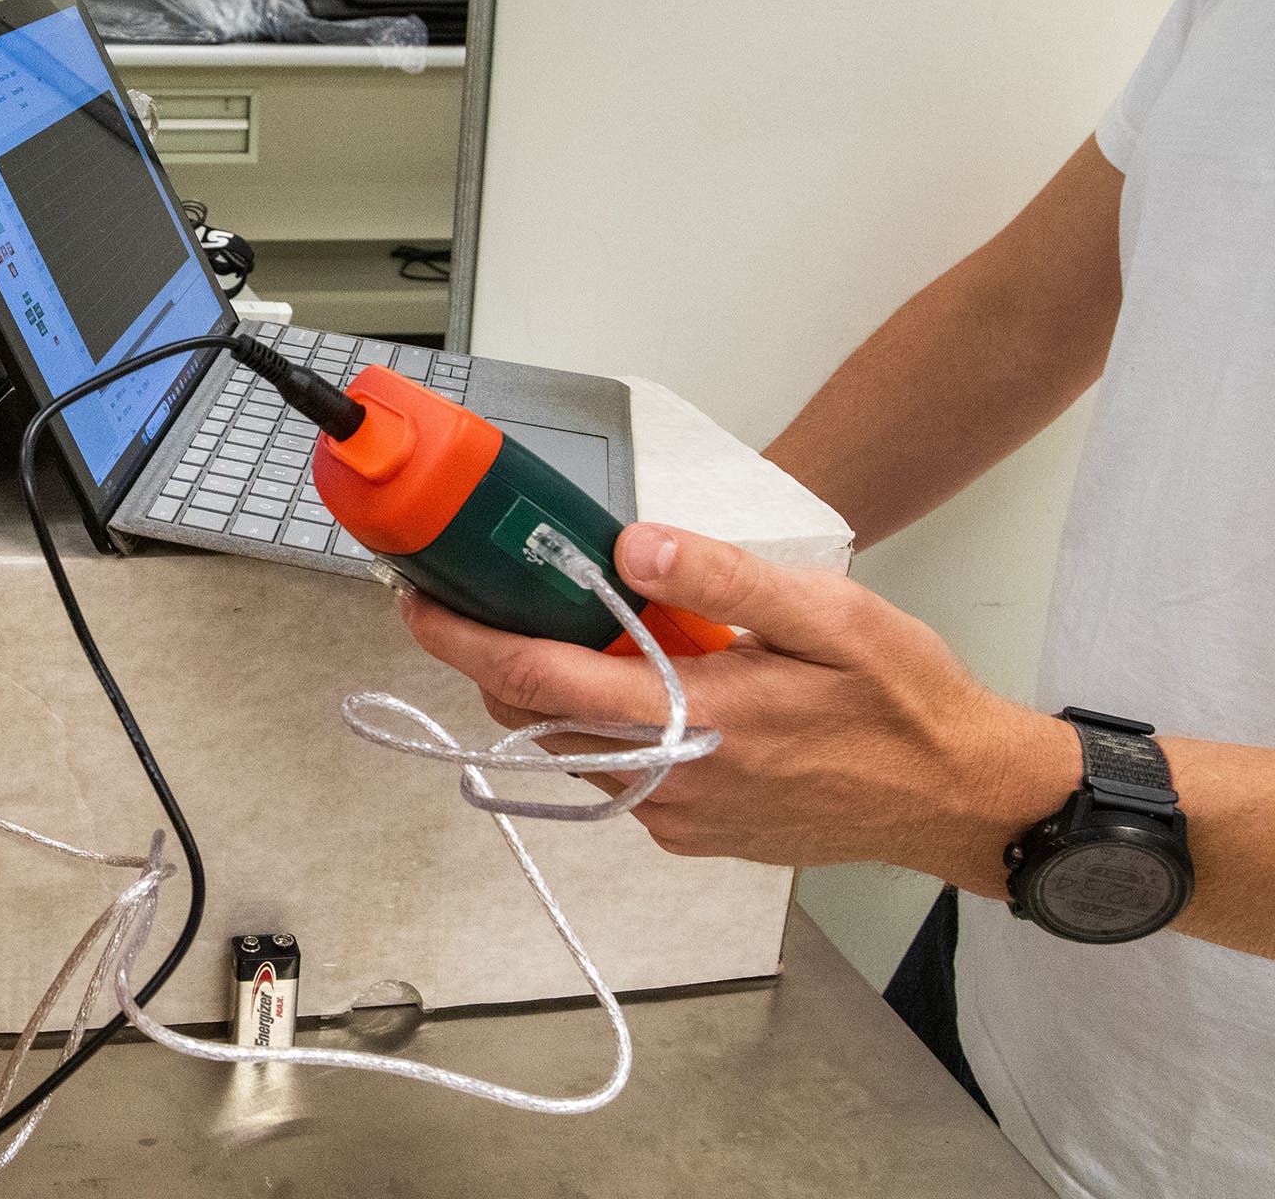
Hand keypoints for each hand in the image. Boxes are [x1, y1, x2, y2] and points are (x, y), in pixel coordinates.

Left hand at [396, 523, 1079, 893]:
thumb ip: (722, 579)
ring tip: (571, 625)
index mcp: (694, 720)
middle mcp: (670, 782)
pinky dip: (602, 725)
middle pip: (538, 720)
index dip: (466, 640)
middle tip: (489, 594)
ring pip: (572, 751)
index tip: (419, 603)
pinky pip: (617, 775)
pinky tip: (644, 680)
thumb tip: (628, 549)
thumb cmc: (904, 703)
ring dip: (550, 693)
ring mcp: (679, 817)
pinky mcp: (695, 833)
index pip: (542, 681)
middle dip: (497, 660)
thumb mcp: (829, 616)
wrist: (962, 799)